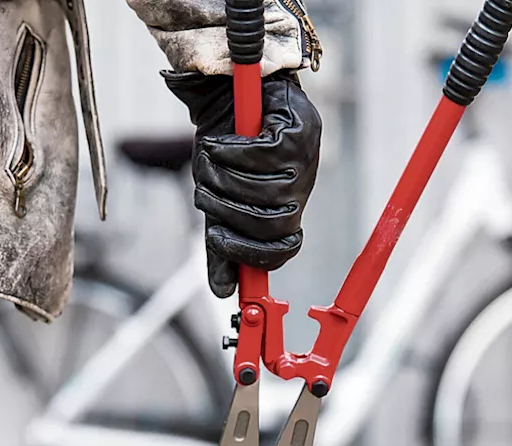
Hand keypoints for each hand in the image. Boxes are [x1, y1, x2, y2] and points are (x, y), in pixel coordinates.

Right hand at [164, 69, 321, 297]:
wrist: (227, 87)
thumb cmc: (224, 144)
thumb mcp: (218, 196)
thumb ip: (221, 241)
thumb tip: (222, 292)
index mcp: (286, 206)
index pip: (283, 248)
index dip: (252, 255)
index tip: (220, 241)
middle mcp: (301, 185)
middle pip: (271, 223)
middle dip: (228, 211)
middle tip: (204, 191)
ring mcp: (307, 158)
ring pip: (265, 190)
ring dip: (225, 176)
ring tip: (209, 158)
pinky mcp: (300, 129)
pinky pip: (262, 155)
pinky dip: (231, 149)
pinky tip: (220, 140)